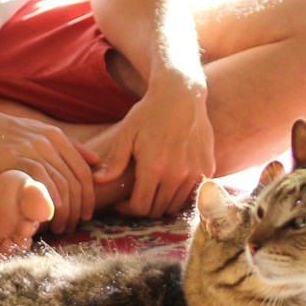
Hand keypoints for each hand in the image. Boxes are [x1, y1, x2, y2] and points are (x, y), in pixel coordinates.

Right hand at [0, 109, 98, 232]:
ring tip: (60, 228)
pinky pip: (42, 182)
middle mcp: (50, 141)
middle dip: (79, 208)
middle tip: (73, 227)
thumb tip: (95, 160)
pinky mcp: (17, 157)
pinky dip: (49, 201)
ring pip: (62, 185)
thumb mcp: (35, 133)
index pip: (84, 170)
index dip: (89, 196)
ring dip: (65, 212)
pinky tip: (47, 216)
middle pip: (77, 180)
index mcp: (56, 135)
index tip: (85, 215)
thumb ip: (65, 146)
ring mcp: (34, 148)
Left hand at [92, 80, 214, 217]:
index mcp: (154, 168)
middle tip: (135, 196)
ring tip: (152, 189)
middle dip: (143, 208)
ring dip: (162, 202)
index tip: (122, 203)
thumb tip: (98, 181)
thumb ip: (115, 161)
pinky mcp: (208, 167)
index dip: (128, 209)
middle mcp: (177, 174)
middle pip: (157, 210)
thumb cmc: (149, 113)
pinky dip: (180, 192)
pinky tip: (170, 179)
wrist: (182, 94)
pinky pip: (192, 192)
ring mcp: (196, 172)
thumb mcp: (127, 134)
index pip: (141, 207)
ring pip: (175, 205)